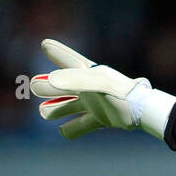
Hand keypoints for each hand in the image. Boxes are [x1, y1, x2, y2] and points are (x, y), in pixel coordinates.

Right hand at [30, 38, 150, 139]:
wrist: (142, 112)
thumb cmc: (119, 93)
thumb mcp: (96, 83)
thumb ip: (74, 80)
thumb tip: (49, 81)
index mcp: (85, 72)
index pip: (66, 57)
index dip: (55, 51)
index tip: (46, 44)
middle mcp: (86, 86)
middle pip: (59, 85)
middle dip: (45, 87)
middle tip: (34, 87)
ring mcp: (92, 103)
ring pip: (67, 106)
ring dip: (54, 110)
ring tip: (44, 112)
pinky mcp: (100, 119)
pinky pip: (82, 125)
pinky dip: (72, 129)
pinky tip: (64, 131)